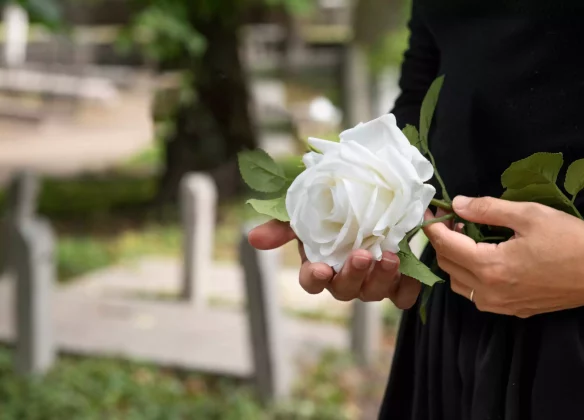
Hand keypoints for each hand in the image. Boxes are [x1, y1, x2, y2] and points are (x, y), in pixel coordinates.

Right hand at [248, 220, 420, 307]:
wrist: (375, 193)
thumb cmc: (336, 204)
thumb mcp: (308, 209)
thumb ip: (283, 224)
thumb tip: (253, 238)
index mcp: (320, 263)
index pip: (311, 281)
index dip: (315, 278)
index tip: (321, 268)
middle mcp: (344, 276)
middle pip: (344, 290)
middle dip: (353, 275)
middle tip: (362, 255)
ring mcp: (371, 280)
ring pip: (373, 294)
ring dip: (380, 279)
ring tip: (390, 257)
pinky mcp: (398, 278)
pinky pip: (403, 296)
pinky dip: (407, 286)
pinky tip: (410, 267)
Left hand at [424, 196, 583, 317]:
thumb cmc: (570, 241)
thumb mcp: (529, 215)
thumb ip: (487, 209)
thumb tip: (456, 203)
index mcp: (489, 266)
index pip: (445, 245)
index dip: (433, 227)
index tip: (430, 213)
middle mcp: (488, 291)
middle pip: (446, 264)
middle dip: (442, 241)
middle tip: (451, 220)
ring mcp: (500, 305)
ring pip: (458, 283)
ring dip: (453, 259)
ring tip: (466, 237)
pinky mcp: (512, 310)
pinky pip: (476, 294)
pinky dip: (468, 275)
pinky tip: (481, 258)